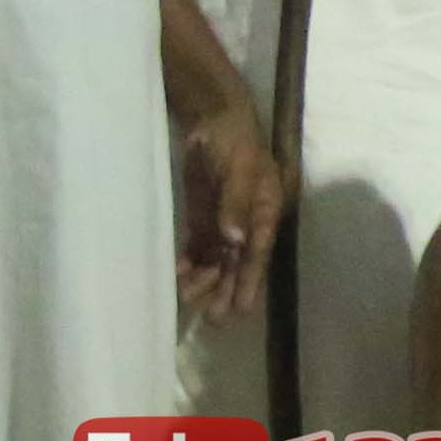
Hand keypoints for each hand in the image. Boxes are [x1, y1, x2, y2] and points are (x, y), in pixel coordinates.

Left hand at [172, 96, 287, 323]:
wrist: (213, 119)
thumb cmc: (234, 141)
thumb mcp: (238, 169)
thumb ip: (234, 204)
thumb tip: (235, 241)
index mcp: (264, 212)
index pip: (257, 253)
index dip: (250, 282)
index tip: (243, 310)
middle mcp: (246, 223)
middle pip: (237, 263)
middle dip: (227, 290)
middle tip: (215, 320)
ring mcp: (224, 221)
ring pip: (216, 259)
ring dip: (205, 279)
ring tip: (188, 300)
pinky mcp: (204, 217)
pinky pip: (198, 246)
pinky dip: (189, 262)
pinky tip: (177, 275)